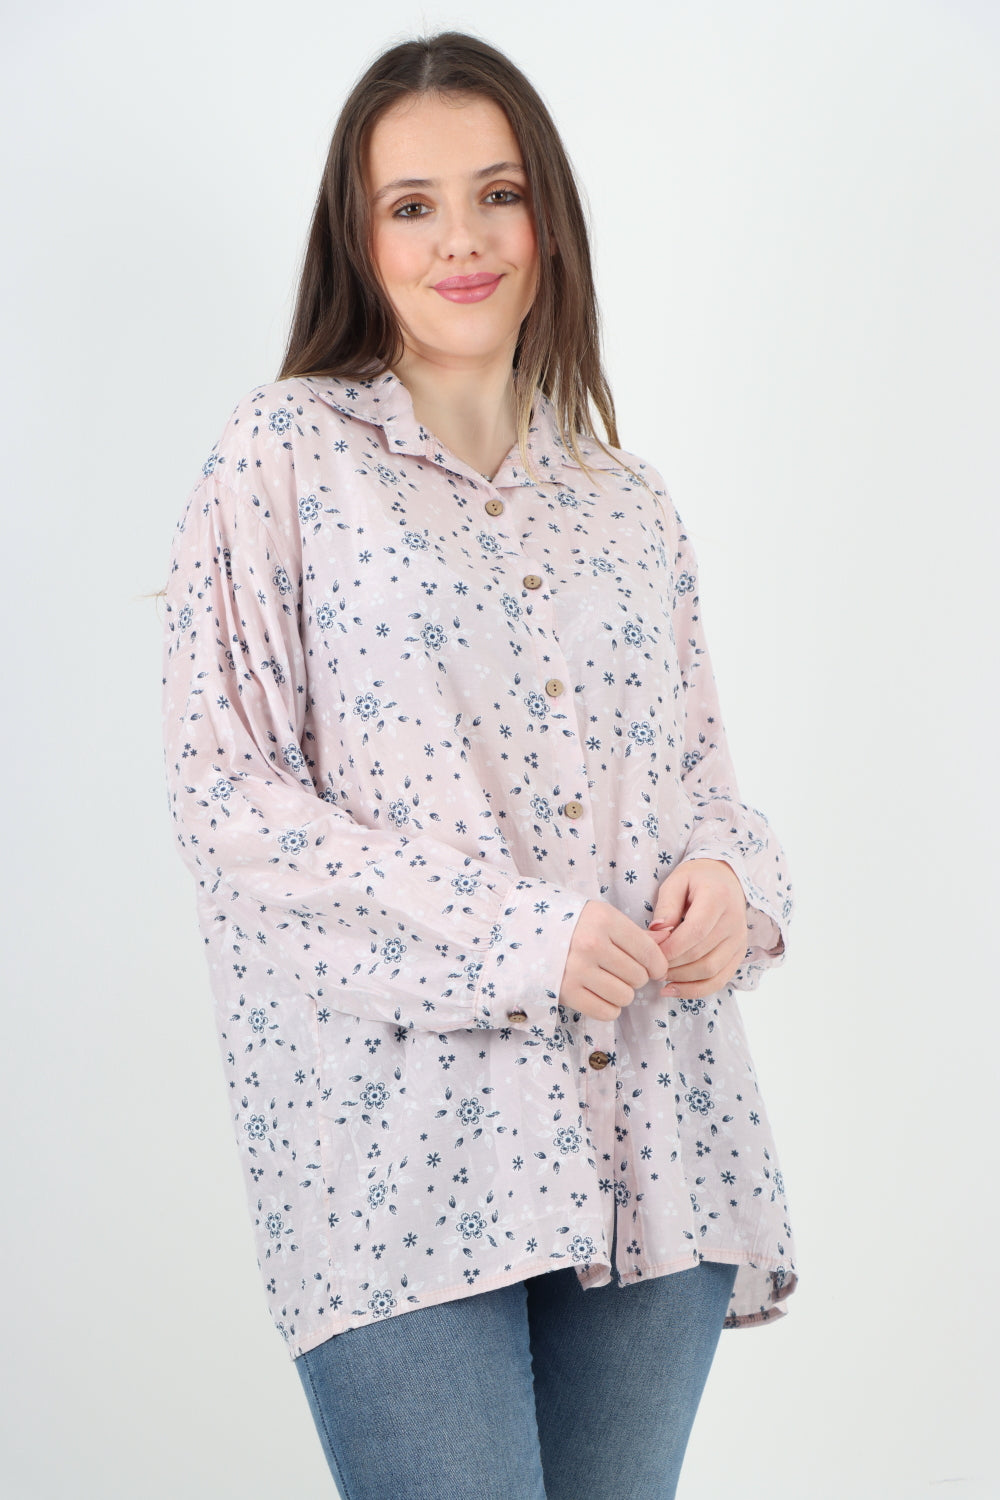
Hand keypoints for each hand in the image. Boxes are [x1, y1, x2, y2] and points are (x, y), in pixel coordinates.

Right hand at [559, 900, 668, 1022]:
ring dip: (622, 993)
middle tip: (621, 971)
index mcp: (604, 920)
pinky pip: (606, 1012)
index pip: (649, 951)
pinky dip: (608, 1007)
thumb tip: (669, 939)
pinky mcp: (566, 992)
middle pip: (639, 977)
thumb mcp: (602, 916)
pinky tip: (599, 994)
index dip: (658, 964)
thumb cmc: (570, 923)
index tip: (654, 968)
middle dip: (636, 977)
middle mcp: (592, 944)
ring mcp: (577, 970)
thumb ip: (636, 932)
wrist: (524, 931)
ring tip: (608, 981)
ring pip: (625, 996)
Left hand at [649, 859, 747, 999]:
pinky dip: (695, 990)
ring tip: (659, 975)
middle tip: (649, 966)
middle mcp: (734, 922)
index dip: (670, 948)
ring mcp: (739, 940)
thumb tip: (656, 933)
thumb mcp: (676, 882)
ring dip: (681, 979)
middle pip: (701, 955)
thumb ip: (666, 906)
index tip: (649, 953)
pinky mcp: (739, 954)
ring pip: (710, 972)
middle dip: (672, 965)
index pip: (695, 932)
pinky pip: (719, 980)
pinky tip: (673, 989)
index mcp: (718, 898)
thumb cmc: (696, 879)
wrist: (725, 880)